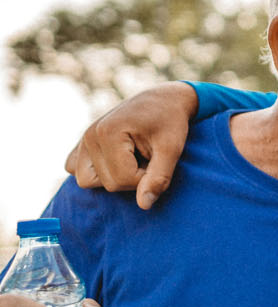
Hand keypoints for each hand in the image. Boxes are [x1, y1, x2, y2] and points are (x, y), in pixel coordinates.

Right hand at [66, 81, 196, 209]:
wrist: (163, 100)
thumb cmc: (170, 122)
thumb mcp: (172, 149)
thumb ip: (159, 177)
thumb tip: (144, 206)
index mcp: (107, 133)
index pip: (122, 180)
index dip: (146, 178)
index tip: (158, 160)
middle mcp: (89, 136)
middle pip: (107, 183)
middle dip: (133, 178)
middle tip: (148, 158)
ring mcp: (83, 140)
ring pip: (87, 181)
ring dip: (115, 177)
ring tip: (134, 159)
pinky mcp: (82, 145)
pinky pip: (76, 170)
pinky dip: (96, 171)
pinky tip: (117, 160)